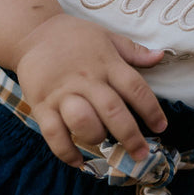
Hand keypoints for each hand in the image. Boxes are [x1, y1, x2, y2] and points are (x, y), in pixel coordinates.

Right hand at [14, 14, 166, 165]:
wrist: (31, 32)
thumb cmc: (75, 37)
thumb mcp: (107, 37)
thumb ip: (134, 52)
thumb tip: (161, 56)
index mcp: (106, 63)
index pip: (135, 88)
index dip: (151, 109)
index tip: (161, 127)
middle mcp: (86, 79)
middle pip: (112, 110)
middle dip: (130, 136)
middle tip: (141, 155)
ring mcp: (62, 93)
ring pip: (82, 122)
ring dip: (96, 138)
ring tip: (104, 146)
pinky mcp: (41, 105)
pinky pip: (53, 134)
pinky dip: (66, 152)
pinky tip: (79, 162)